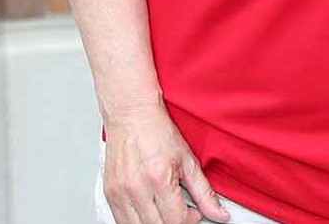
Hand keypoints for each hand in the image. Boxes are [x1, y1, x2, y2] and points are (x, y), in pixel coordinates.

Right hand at [101, 101, 230, 223]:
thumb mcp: (188, 161)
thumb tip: (220, 215)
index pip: (176, 220)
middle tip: (181, 210)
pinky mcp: (108, 194)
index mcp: (159, 179)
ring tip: (165, 209)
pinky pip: (122, 221)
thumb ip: (205, 192)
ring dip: (155, 223)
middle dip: (174, 222)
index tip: (194, 212)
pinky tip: (148, 209)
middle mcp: (136, 188)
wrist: (132, 115)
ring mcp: (119, 193)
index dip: (190, 220)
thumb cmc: (158, 133)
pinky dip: (137, 221)